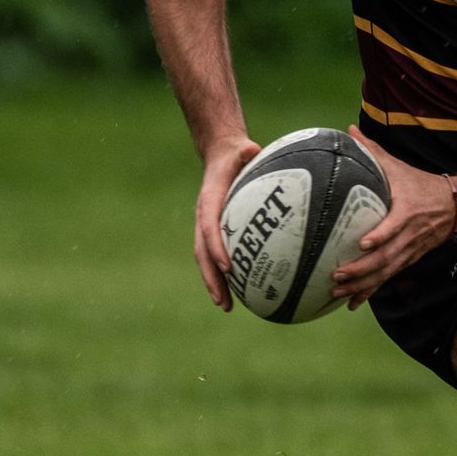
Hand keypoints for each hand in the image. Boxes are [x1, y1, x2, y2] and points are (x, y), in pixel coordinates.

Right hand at [193, 134, 264, 309]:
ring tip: (226, 306)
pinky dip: (224, 275)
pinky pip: (217, 256)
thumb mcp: (241, 149)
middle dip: (212, 279)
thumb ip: (246, 151)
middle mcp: (204, 217)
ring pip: (206, 260)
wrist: (220, 155)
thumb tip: (254, 149)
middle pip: (202, 254)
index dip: (217, 248)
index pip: (210, 229)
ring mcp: (206, 226)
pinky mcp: (215, 231)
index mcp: (210, 201)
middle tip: (223, 302)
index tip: (229, 267)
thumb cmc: (236, 154)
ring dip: (214, 284)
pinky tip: (241, 291)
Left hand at [330, 124, 456, 309]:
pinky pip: (388, 278)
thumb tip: (349, 131)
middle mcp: (410, 236)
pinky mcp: (408, 260)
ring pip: (386, 272)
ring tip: (338, 292)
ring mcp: (410, 251)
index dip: (382, 235)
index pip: (395, 226)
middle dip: (362, 269)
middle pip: (387, 257)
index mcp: (408, 211)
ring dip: (362, 285)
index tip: (364, 243)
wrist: (455, 206)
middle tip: (337, 275)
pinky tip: (353, 303)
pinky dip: (370, 292)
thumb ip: (373, 151)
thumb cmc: (421, 185)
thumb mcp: (399, 167)